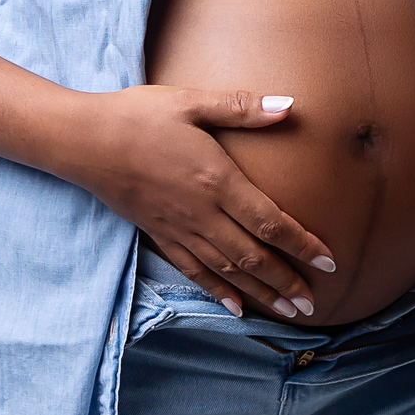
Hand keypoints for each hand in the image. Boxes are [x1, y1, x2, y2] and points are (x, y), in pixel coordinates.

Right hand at [68, 84, 334, 317]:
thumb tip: (290, 106)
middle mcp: (202, 213)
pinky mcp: (159, 235)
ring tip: (289, 312)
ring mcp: (179, 229)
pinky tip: (237, 308)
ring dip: (262, 292)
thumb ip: (242, 108)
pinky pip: (194, 272)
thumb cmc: (139, 116)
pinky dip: (218, 292)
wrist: (84, 141)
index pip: (270, 221)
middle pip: (253, 257)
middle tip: (314, 304)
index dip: (302, 244)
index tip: (330, 262)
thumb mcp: (191, 102)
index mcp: (216, 180)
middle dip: (287, 282)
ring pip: (228, 271)